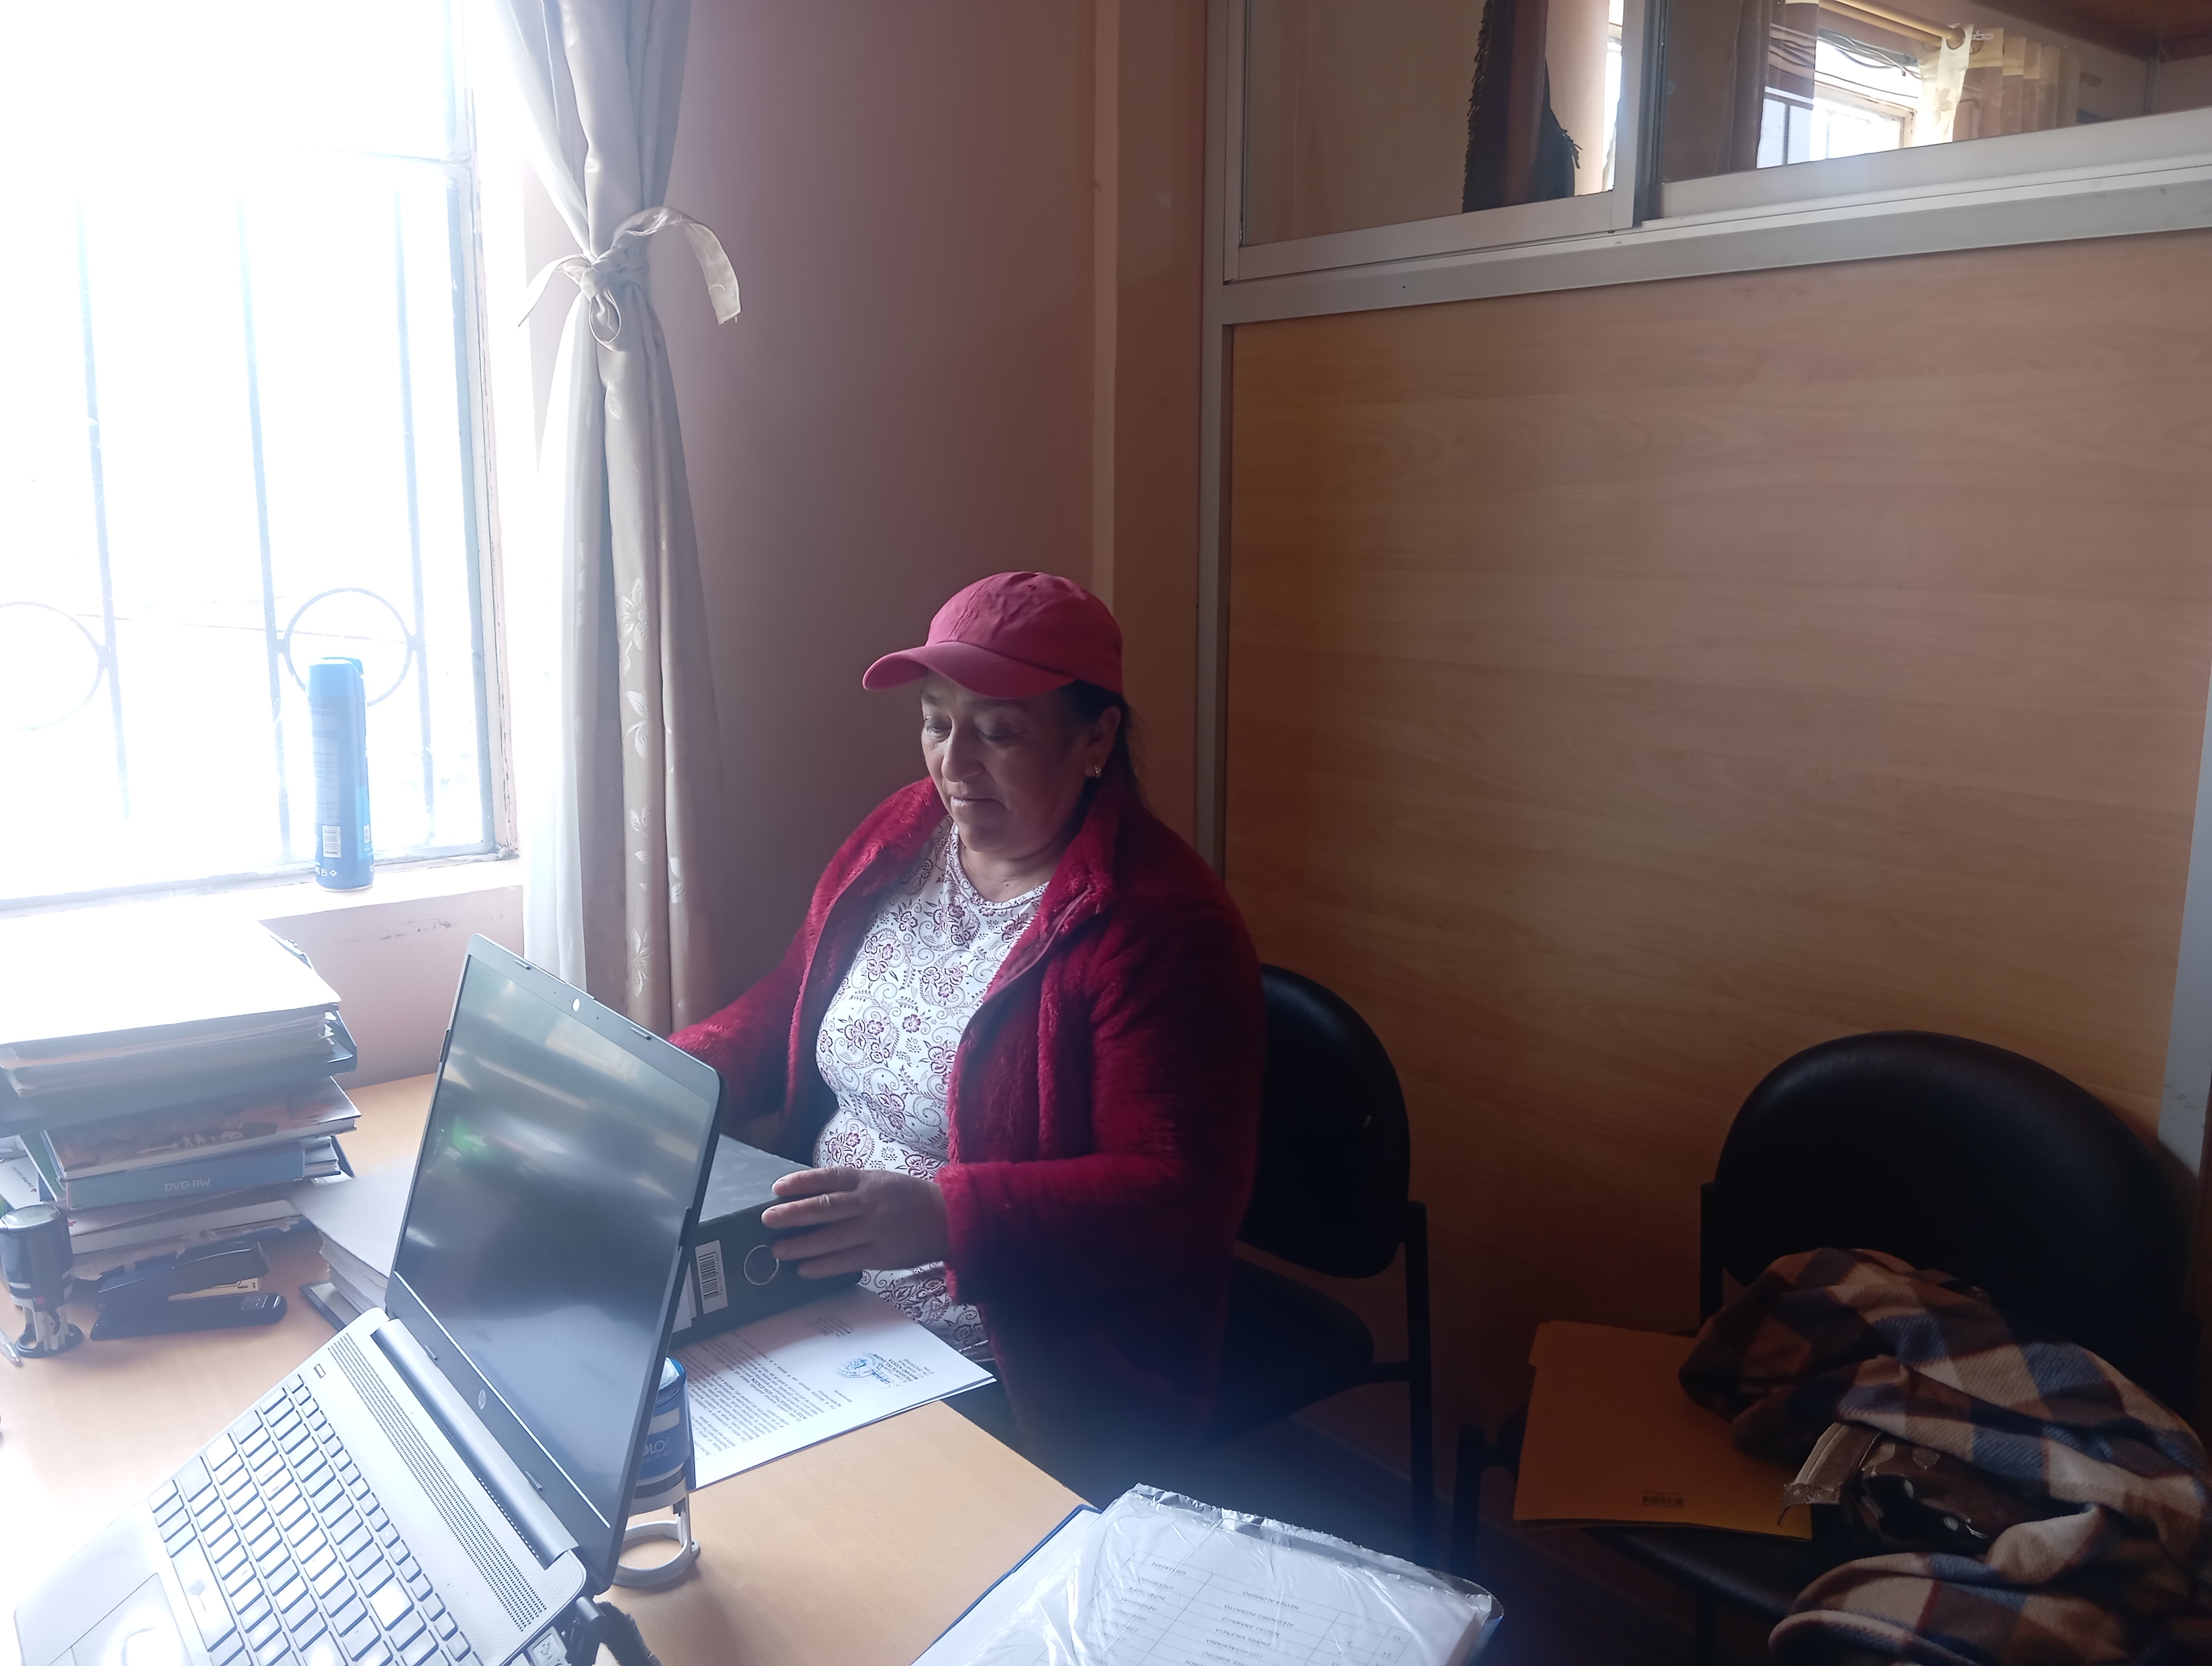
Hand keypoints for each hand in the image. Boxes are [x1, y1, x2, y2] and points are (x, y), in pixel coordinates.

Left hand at [760, 1167, 951, 1277]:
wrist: (946, 1218)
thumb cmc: (906, 1198)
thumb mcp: (879, 1181)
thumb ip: (849, 1189)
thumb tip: (809, 1198)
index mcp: (867, 1181)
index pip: (829, 1178)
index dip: (801, 1183)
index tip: (776, 1188)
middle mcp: (869, 1203)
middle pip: (826, 1207)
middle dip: (793, 1214)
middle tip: (767, 1220)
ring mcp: (875, 1229)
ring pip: (832, 1237)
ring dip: (801, 1244)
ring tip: (776, 1250)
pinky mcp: (881, 1255)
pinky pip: (847, 1261)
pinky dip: (823, 1266)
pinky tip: (804, 1269)